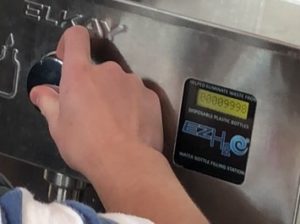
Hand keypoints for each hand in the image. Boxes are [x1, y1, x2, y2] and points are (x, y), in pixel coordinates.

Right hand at [30, 26, 162, 174]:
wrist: (126, 162)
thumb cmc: (85, 145)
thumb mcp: (58, 127)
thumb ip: (48, 103)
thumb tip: (40, 92)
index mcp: (81, 74)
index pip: (76, 37)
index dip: (70, 43)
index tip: (68, 58)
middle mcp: (109, 71)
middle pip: (99, 70)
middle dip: (94, 85)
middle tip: (92, 111)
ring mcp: (133, 82)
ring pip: (120, 84)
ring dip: (115, 96)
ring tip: (115, 123)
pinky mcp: (151, 96)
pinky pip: (138, 95)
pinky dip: (133, 105)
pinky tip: (132, 126)